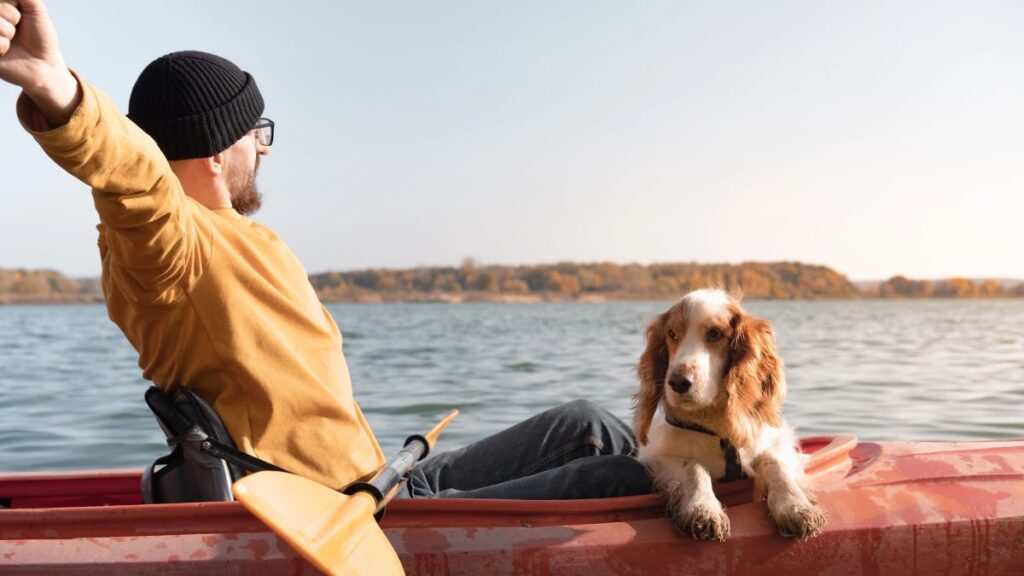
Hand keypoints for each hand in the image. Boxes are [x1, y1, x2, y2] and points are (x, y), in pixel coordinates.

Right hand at [0, 0, 78, 125]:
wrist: (43, 66)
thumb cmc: (41, 38)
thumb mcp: (36, 10)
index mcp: (1, 5)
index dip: (13, 6)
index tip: (21, 16)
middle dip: (12, 17)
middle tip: (17, 29)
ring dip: (8, 32)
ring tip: (12, 40)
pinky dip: (3, 46)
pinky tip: (6, 52)